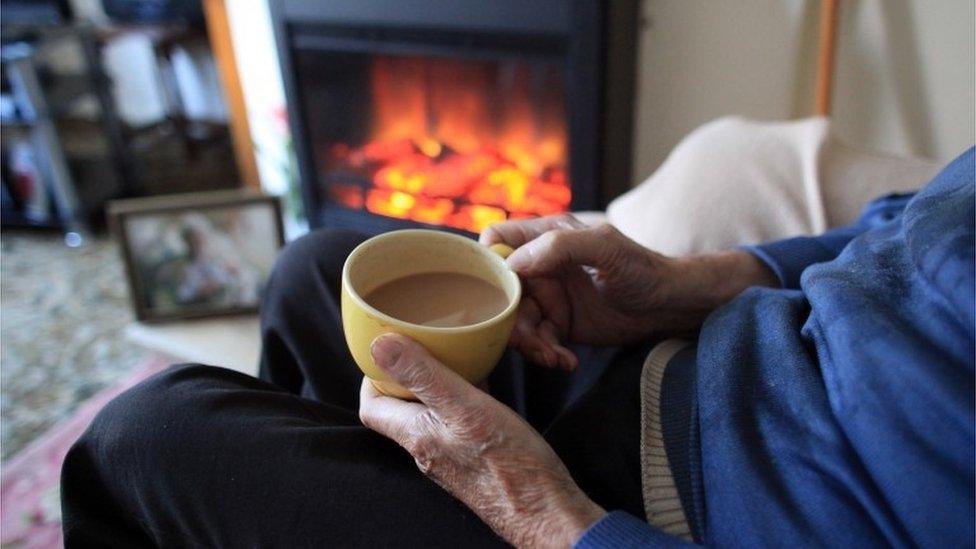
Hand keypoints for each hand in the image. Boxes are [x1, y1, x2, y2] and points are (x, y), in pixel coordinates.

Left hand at [359, 333, 605, 547]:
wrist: (546, 512)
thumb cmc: (510, 464)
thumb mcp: (464, 408)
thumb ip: (423, 376)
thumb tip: (378, 346)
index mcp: (416, 436)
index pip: (372, 406)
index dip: (372, 375)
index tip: (388, 348)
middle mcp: (427, 450)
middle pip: (399, 408)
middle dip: (405, 374)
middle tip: (421, 344)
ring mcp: (450, 458)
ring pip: (429, 414)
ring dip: (435, 384)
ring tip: (452, 356)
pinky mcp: (474, 461)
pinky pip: (456, 423)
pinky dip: (461, 398)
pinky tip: (482, 385)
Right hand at [481, 214, 776, 368]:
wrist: (670, 306)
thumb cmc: (642, 267)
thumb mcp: (604, 247)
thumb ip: (559, 246)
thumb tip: (513, 263)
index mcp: (544, 236)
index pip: (496, 241)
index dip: (486, 264)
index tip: (493, 291)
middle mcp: (540, 266)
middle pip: (501, 292)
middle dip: (510, 321)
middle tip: (530, 341)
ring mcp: (549, 297)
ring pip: (516, 322)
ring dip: (530, 345)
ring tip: (555, 358)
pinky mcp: (559, 324)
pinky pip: (538, 342)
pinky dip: (547, 355)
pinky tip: (567, 362)